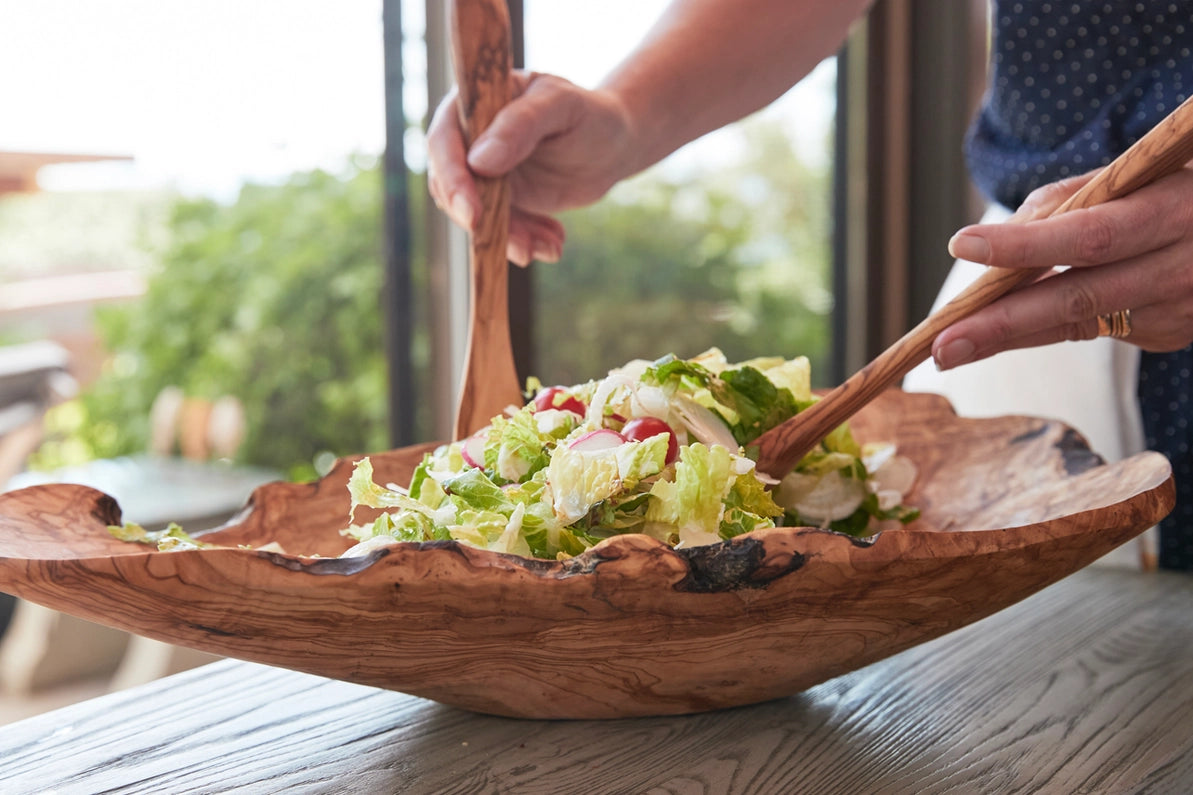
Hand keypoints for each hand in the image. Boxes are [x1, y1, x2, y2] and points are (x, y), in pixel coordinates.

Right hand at [427, 71, 636, 265]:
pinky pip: (500, 231)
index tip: (472, 212)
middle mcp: (471, 141)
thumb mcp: (561, 106)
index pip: (445, 140)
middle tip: (518, 246)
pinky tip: (554, 243)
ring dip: (510, 238)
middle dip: (480, 221)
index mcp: (475, 104)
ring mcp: (485, 174)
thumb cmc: (589, 112)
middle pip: (450, 186)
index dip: (452, 178)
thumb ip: (522, 125)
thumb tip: (478, 161)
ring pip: (475, 215)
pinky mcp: (502, 202)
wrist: (614, 145)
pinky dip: (527, 243)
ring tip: (549, 246)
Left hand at [934, 166, 1192, 369]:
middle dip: (1001, 323)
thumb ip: (1067, 200)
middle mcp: (1180, 265)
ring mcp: (1177, 308)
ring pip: (1076, 323)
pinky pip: (1093, 329)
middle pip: (1076, 297)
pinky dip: (1045, 326)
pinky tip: (1006, 329)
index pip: (1088, 233)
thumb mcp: (1136, 176)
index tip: (963, 245)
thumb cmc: (1173, 192)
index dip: (1024, 244)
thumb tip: (998, 239)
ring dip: (1006, 338)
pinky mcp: (1170, 334)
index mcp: (1172, 209)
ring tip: (948, 351)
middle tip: (941, 343)